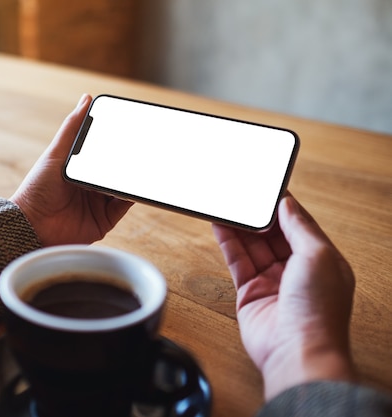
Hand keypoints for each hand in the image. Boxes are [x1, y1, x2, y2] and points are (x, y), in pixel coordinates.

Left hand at [11, 94, 132, 246]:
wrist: (32, 226)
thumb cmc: (37, 189)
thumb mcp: (55, 153)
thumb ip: (71, 128)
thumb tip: (86, 98)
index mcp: (80, 167)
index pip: (104, 151)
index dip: (118, 142)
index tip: (133, 129)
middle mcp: (91, 184)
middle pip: (116, 169)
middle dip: (129, 159)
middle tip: (144, 146)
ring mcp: (99, 202)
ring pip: (124, 186)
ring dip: (132, 177)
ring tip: (143, 164)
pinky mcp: (105, 220)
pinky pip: (124, 206)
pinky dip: (132, 196)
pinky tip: (135, 185)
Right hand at [213, 195, 356, 399]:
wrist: (296, 351)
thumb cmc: (318, 310)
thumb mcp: (318, 255)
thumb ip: (300, 227)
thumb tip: (287, 205)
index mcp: (321, 261)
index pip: (299, 225)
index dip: (283, 206)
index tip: (267, 188)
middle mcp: (297, 271)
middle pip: (273, 234)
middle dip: (258, 215)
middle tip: (242, 195)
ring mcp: (272, 281)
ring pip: (252, 245)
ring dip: (240, 225)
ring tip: (226, 204)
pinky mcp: (249, 292)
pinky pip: (237, 261)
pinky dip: (228, 242)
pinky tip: (220, 225)